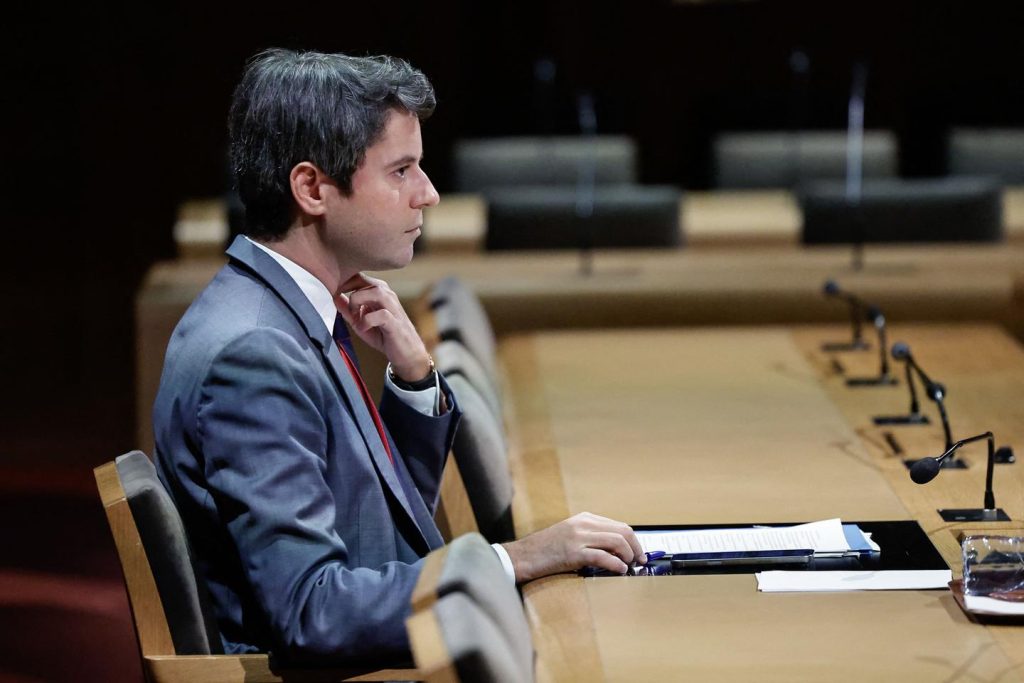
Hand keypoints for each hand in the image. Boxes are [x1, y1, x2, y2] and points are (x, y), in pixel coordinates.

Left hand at [336, 273, 430, 380]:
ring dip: (358, 303)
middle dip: (348, 292)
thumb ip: (348, 310)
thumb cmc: (384, 335)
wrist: (406, 353)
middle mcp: (387, 295)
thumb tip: (333, 297)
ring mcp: (393, 307)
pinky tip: (363, 329)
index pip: (358, 277)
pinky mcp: (395, 322)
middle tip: (346, 310)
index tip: (334, 296)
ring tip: (354, 317)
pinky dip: (367, 321)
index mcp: (378, 291)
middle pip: (363, 280)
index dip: (343, 284)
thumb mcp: (360, 321)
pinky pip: (381, 314)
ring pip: (375, 292)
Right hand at [500, 512, 644, 582]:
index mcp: (584, 518)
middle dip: (636, 548)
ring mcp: (578, 537)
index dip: (633, 541)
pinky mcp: (573, 553)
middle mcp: (583, 524)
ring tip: (629, 566)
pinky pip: (603, 557)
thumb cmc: (545, 549)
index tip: (638, 553)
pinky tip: (619, 571)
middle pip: (623, 531)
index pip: (619, 525)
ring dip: (628, 556)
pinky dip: (616, 565)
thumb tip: (615, 550)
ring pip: (617, 542)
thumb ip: (591, 537)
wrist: (522, 555)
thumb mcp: (570, 535)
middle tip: (639, 561)